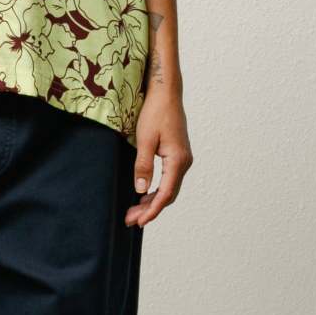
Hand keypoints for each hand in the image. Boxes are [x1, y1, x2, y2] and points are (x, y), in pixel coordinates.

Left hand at [127, 90, 191, 226]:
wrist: (166, 93)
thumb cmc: (155, 112)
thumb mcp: (145, 139)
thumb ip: (143, 166)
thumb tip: (140, 190)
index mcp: (178, 160)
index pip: (165, 194)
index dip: (152, 210)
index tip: (138, 221)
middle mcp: (184, 162)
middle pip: (168, 195)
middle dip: (150, 209)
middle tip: (130, 219)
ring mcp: (183, 159)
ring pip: (169, 188)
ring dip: (153, 201)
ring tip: (134, 211)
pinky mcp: (178, 155)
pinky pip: (169, 179)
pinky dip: (157, 190)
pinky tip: (144, 194)